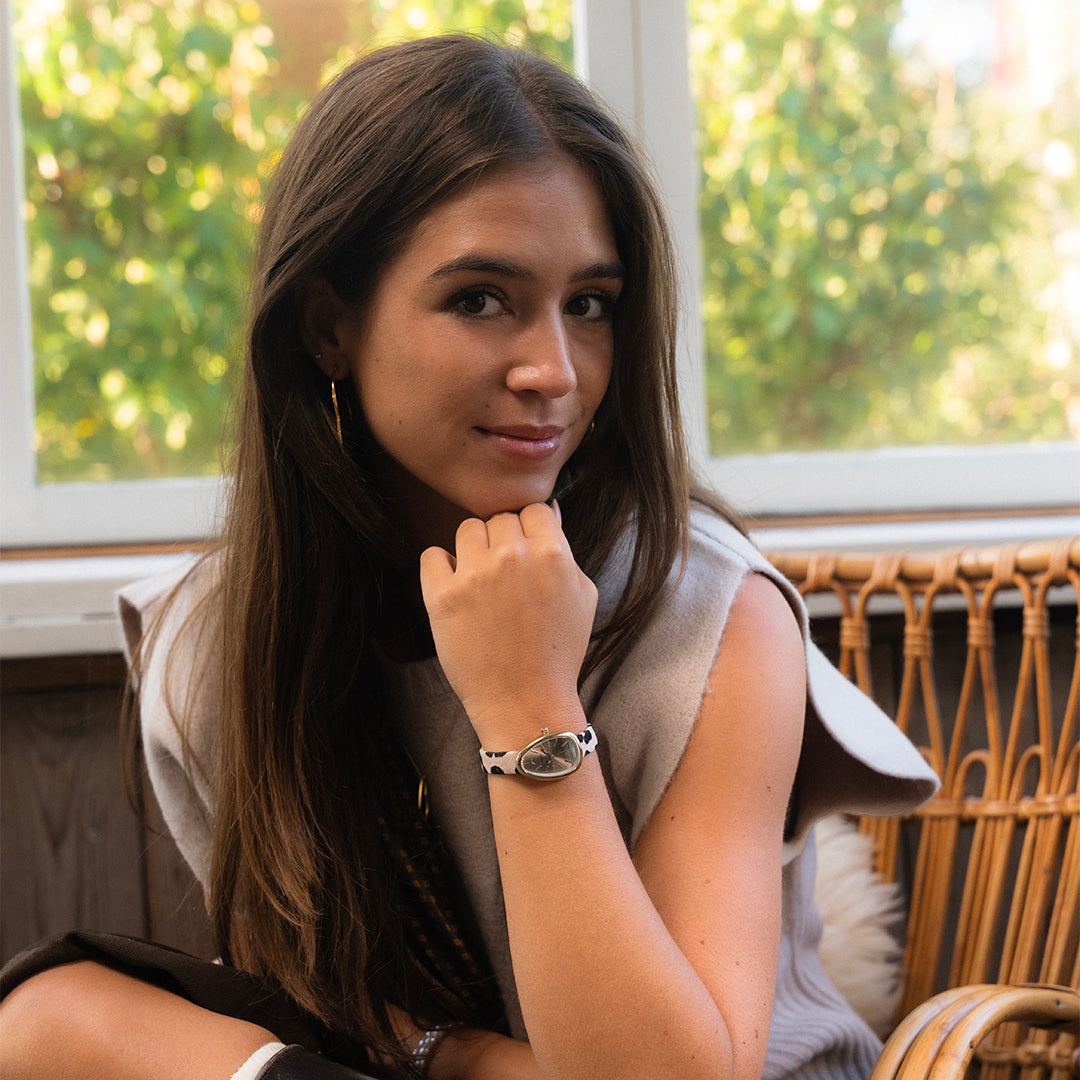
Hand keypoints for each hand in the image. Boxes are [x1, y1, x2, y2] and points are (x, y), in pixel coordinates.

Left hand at [419, 502, 596, 744]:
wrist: (526, 701)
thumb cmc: (559, 651)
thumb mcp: (583, 596)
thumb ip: (567, 550)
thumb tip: (551, 511)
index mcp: (552, 552)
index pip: (533, 510)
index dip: (530, 531)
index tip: (527, 554)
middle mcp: (513, 556)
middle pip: (499, 518)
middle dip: (503, 541)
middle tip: (506, 577)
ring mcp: (474, 575)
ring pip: (466, 529)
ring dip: (473, 550)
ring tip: (482, 584)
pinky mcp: (441, 595)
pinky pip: (432, 555)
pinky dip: (441, 568)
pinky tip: (457, 590)